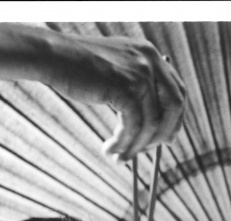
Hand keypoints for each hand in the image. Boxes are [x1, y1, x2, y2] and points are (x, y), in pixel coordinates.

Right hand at [47, 34, 186, 160]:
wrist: (52, 56)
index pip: (177, 90)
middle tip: (145, 152)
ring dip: (136, 145)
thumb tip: (154, 125)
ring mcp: (141, 73)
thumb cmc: (78, 67)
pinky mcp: (127, 88)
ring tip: (119, 157)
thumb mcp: (115, 71)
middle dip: (163, 134)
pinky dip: (124, 143)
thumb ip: (136, 87)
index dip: (175, 118)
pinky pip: (134, 126)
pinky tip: (110, 150)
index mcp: (150, 53)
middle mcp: (150, 60)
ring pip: (152, 122)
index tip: (166, 139)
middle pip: (175, 106)